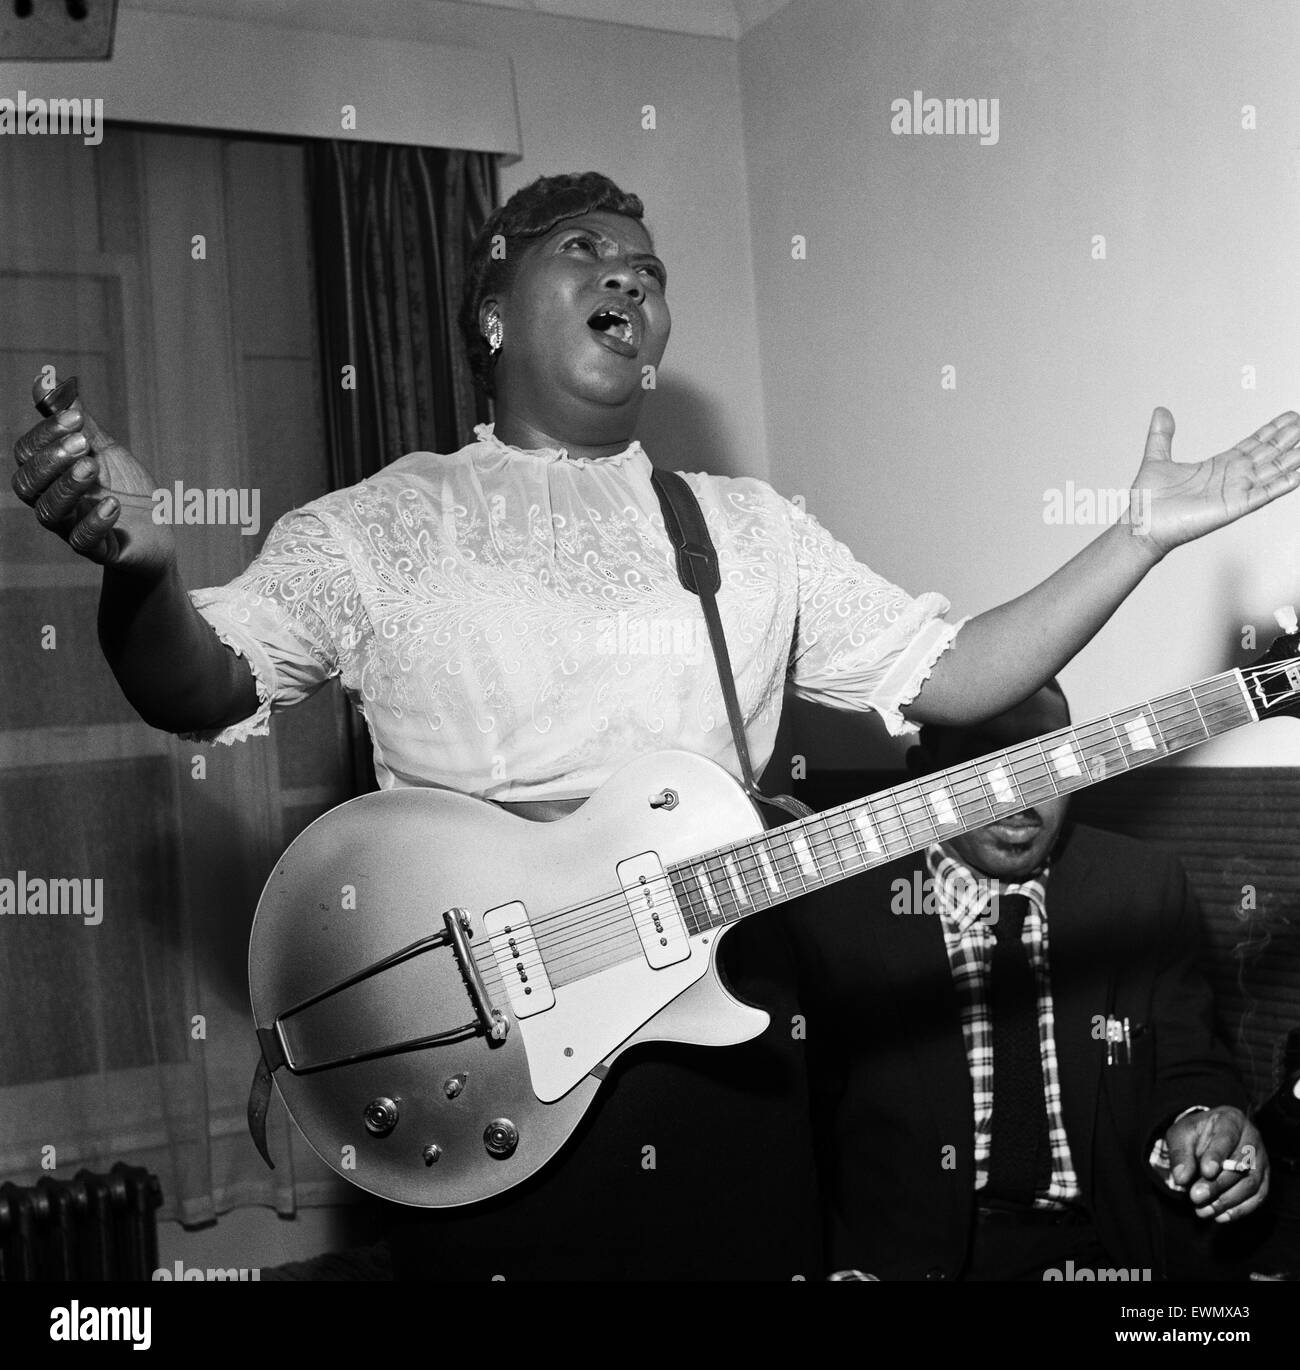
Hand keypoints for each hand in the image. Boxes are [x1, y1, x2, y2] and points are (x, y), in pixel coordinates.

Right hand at [11, 376, 174, 576]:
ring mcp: (72, 527)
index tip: (76, 416)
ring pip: (49, 512)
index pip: (27, 454)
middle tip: (82, 444)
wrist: (157, 532)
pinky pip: (83, 541)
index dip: (45, 434)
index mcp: (50, 475)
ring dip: (67, 486)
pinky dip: (95, 522)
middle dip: (51, 460)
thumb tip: (46, 379)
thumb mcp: (104, 449)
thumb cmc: (125, 487)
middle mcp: (53, 501)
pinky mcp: (98, 550)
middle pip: (27, 484)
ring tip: (93, 467)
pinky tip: (113, 505)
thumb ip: (77, 420)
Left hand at [1126, 408, 1299, 559]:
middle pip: (1269, 453)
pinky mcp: (1233, 507)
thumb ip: (1161, 435)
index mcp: (1218, 466)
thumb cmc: (1149, 502)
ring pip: (1273, 471)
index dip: (1272, 430)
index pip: (1253, 444)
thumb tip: (1161, 412)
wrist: (1141, 525)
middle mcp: (1231, 478)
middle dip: (1289, 438)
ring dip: (1292, 458)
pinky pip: (1264, 494)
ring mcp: (1235, 492)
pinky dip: (1282, 484)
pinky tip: (1298, 473)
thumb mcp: (1156, 459)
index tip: (1290, 417)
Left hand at [1161, 1105, 1269, 1222]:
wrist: (1208, 1139)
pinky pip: (1257, 1198)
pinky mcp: (1263, 1180)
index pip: (1227, 1137)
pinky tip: (1219, 1216)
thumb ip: (1180, 1154)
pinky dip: (1239, 1210)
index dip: (1217, 1155)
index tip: (1205, 1171)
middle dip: (1217, 1184)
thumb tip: (1181, 1178)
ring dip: (1226, 1201)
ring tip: (1202, 1210)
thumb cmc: (1195, 1134)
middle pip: (1240, 1164)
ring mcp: (1262, 1160)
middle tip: (1195, 1196)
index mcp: (1231, 1120)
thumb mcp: (1180, 1135)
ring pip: (1250, 1184)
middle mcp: (1252, 1139)